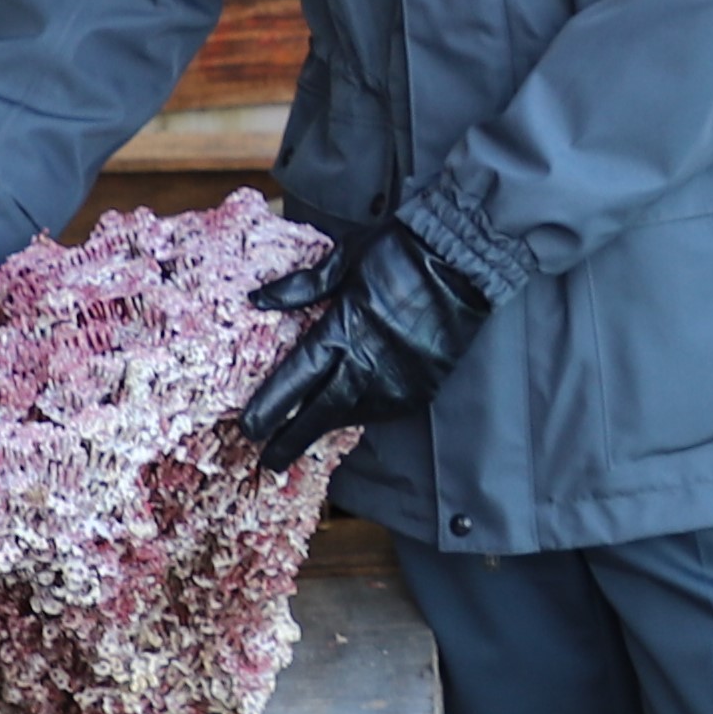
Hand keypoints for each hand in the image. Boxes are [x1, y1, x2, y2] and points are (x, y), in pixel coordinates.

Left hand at [237, 213, 504, 471]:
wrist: (462, 262)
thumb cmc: (400, 252)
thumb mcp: (343, 259)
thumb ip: (301, 287)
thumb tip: (259, 299)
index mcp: (342, 331)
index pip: (296, 380)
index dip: (270, 408)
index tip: (250, 428)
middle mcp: (366, 365)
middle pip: (320, 413)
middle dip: (292, 439)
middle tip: (269, 460)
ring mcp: (396, 381)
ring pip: (351, 416)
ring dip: (325, 429)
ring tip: (301, 439)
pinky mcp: (421, 387)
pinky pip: (383, 411)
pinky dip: (360, 415)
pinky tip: (347, 416)